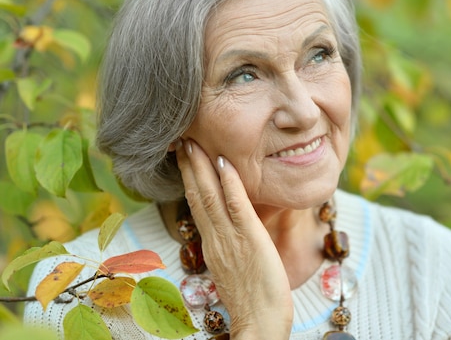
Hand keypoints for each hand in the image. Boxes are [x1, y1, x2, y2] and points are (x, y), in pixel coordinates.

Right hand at [176, 139, 292, 338]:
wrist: (260, 322)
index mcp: (212, 244)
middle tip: (182, 139)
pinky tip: (225, 164)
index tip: (185, 156)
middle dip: (189, 166)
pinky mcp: (249, 240)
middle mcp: (215, 239)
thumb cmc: (253, 296)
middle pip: (198, 196)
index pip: (197, 205)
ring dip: (202, 167)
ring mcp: (230, 239)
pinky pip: (237, 208)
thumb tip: (235, 226)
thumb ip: (232, 243)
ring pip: (211, 197)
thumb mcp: (236, 265)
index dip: (190, 179)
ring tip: (194, 143)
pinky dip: (230, 184)